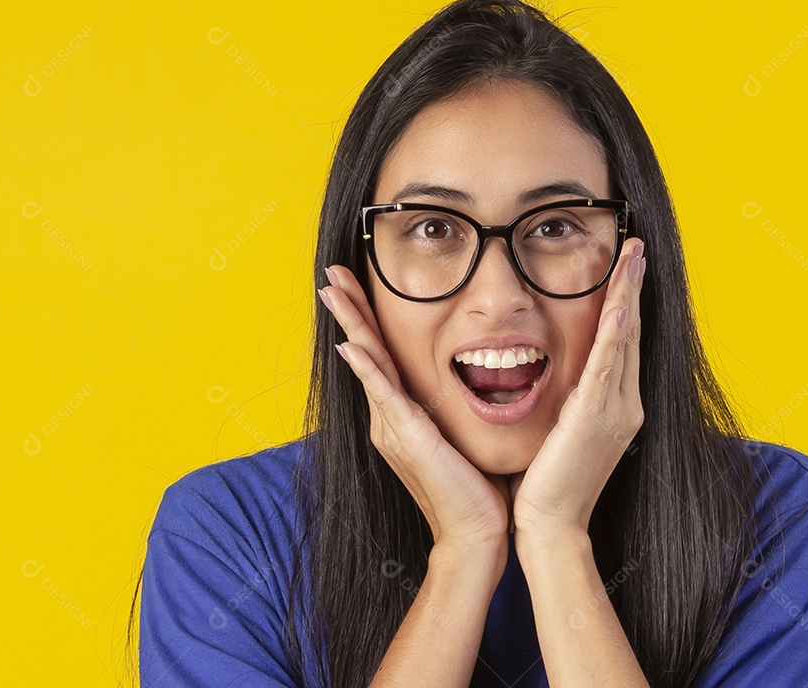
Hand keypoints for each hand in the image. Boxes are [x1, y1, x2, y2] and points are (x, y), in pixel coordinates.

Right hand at [318, 265, 511, 557]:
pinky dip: (366, 369)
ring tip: (332, 291)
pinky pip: (383, 396)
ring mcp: (394, 428)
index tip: (354, 284)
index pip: (380, 355)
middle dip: (349, 309)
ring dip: (350, 324)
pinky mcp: (408, 439)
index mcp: (401, 415)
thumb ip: (451, 409)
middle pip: (364, 351)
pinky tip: (351, 346)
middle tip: (331, 273)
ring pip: (368, 364)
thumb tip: (468, 380)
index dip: (365, 319)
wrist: (476, 533)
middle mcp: (389, 418)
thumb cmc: (475, 488)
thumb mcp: (460, 436)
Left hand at [509, 238, 645, 538]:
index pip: (622, 343)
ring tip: (632, 256)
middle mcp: (625, 404)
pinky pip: (608, 362)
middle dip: (633, 286)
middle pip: (631, 332)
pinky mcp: (596, 416)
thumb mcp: (563, 433)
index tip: (626, 269)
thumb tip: (558, 377)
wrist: (551, 526)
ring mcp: (615, 410)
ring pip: (624, 338)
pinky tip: (619, 301)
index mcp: (617, 407)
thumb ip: (569, 403)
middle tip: (635, 247)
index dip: (626, 303)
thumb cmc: (549, 484)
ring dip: (628, 293)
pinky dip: (615, 329)